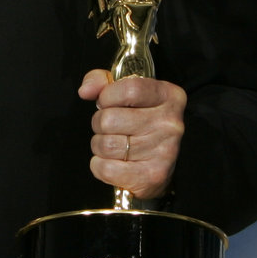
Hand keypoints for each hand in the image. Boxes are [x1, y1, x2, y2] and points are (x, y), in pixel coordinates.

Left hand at [78, 69, 185, 199]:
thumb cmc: (139, 120)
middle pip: (110, 119)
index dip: (108, 96)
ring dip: (100, 145)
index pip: (130, 89)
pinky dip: (100, 166)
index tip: (106, 102)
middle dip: (100, 123)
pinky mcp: (153, 176)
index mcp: (168, 96)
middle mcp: (170, 123)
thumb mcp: (125, 91)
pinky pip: (106, 169)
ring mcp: (164, 151)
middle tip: (110, 127)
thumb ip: (101, 81)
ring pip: (106, 145)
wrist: (159, 162)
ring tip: (114, 144)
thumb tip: (85, 90)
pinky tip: (113, 162)